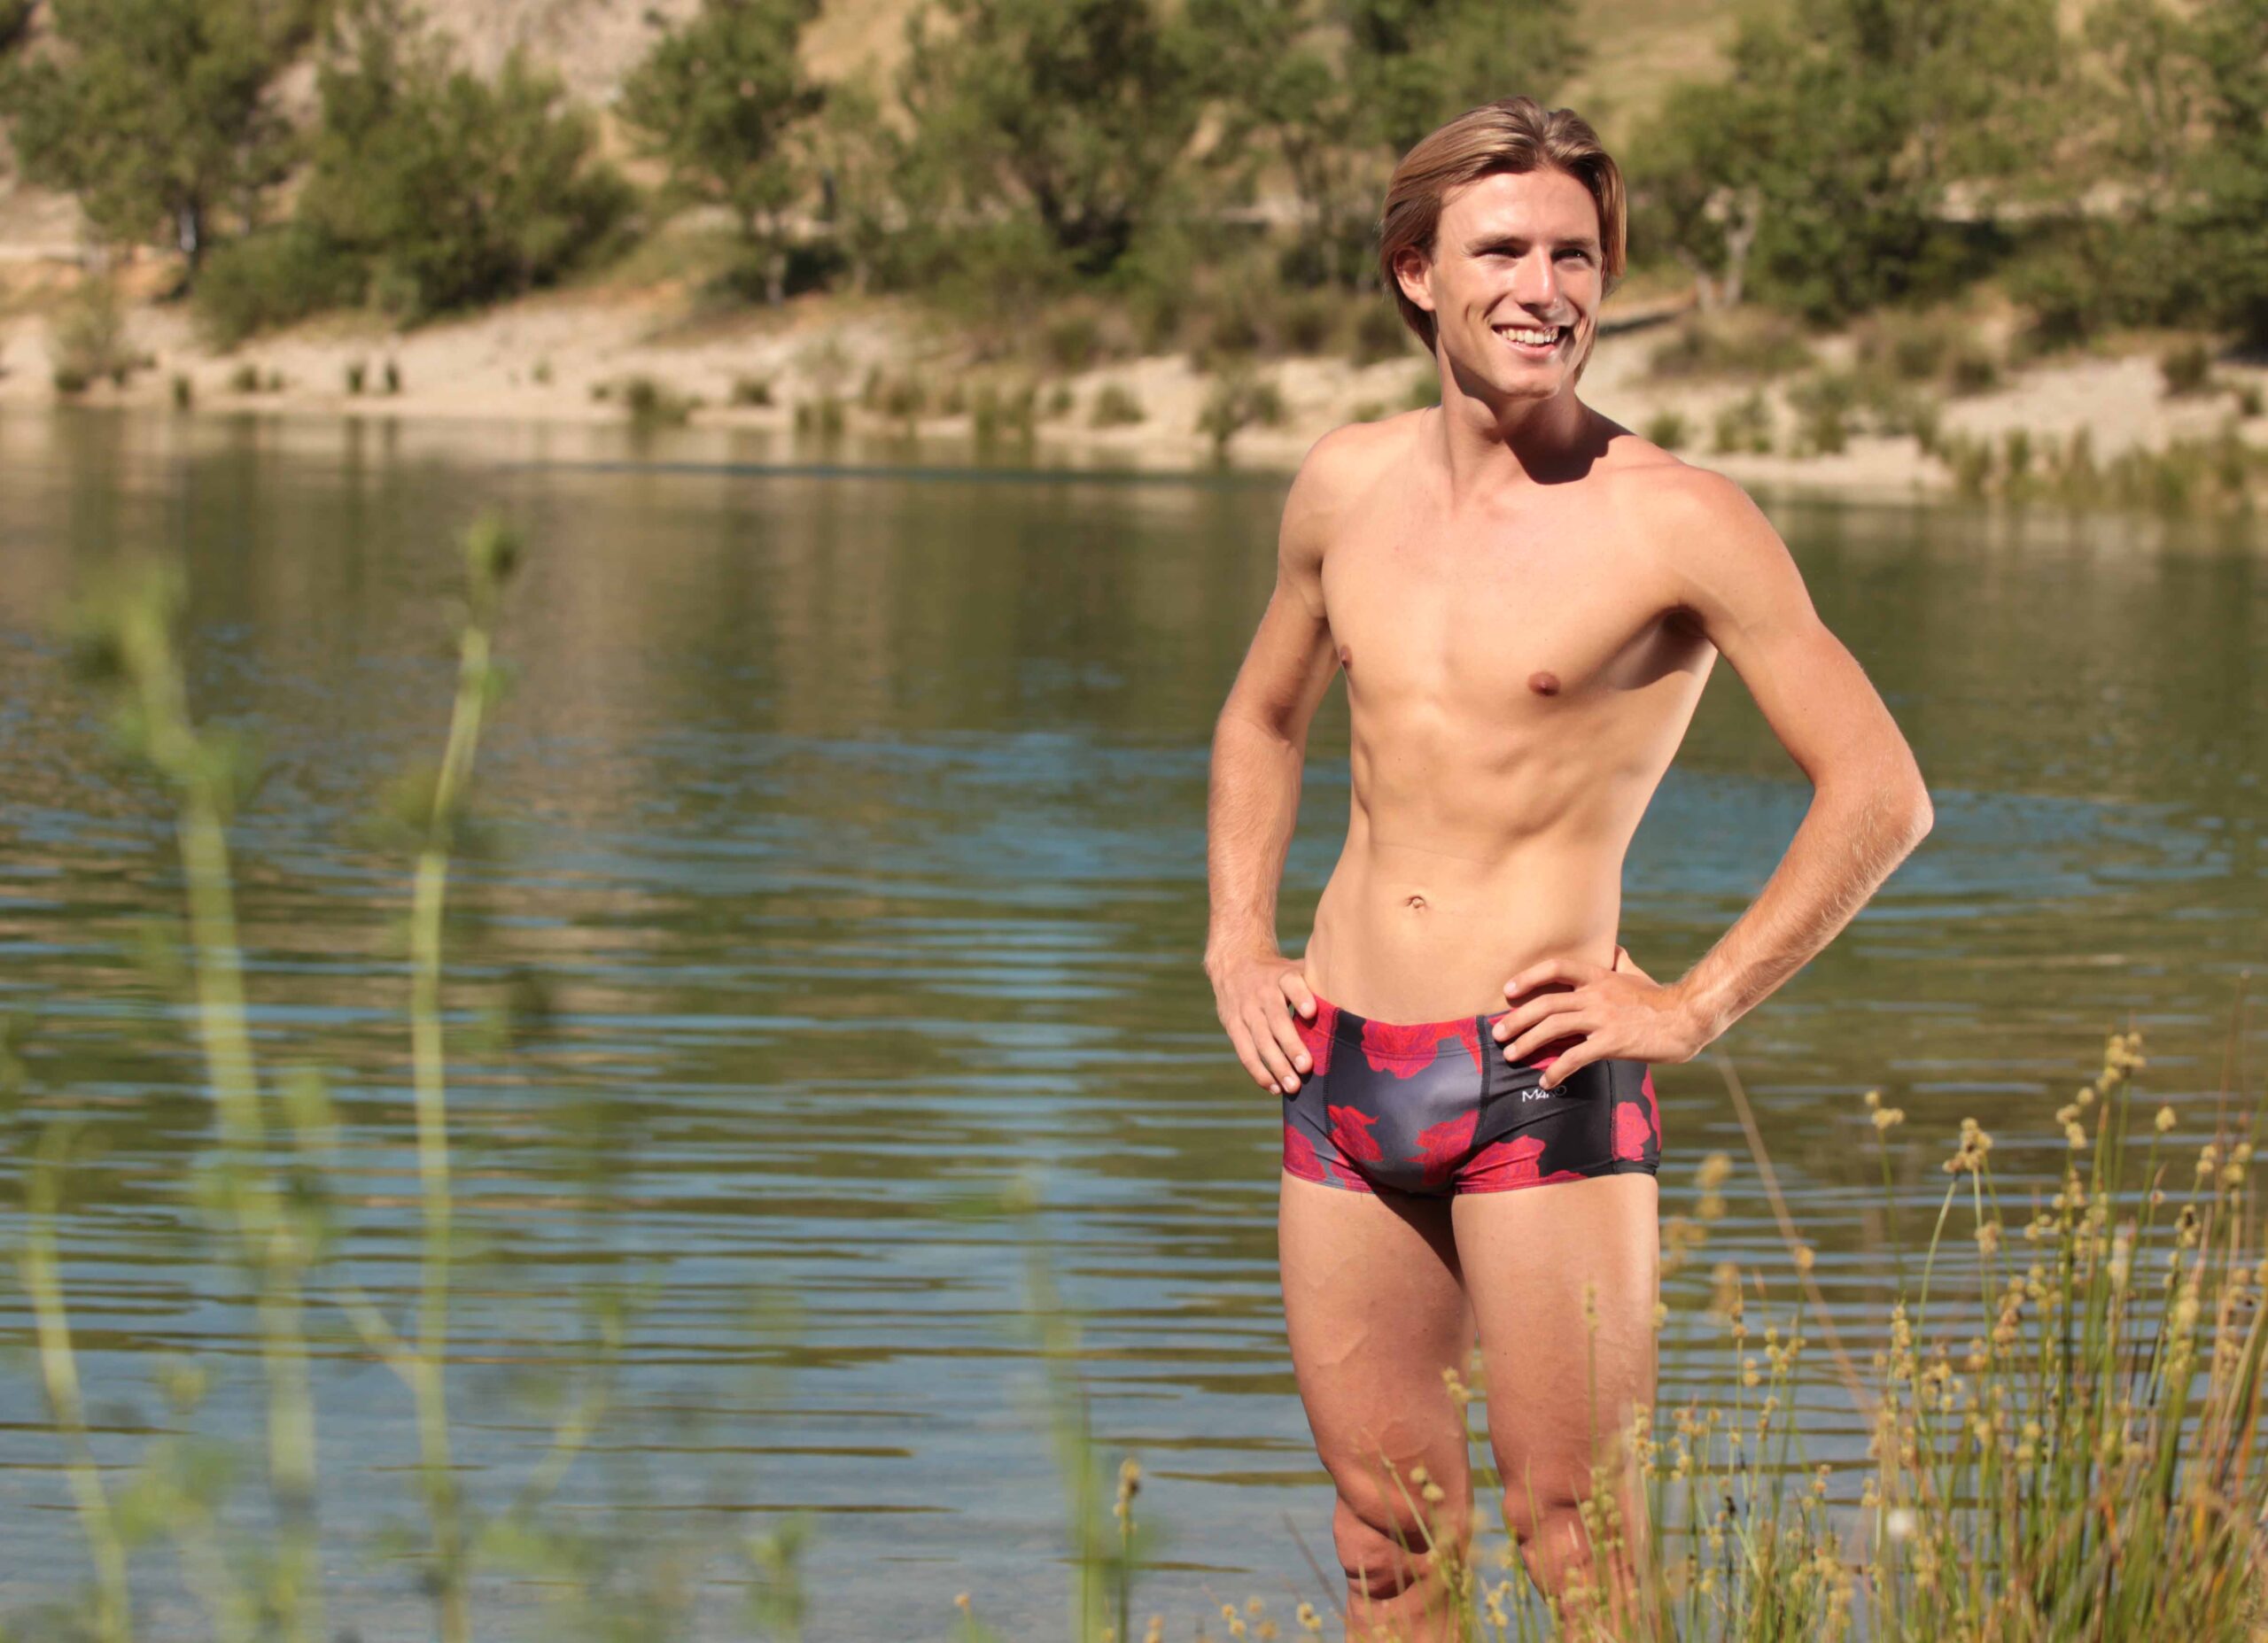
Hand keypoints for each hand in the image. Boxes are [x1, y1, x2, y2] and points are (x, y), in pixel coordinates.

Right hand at [1206, 948, 1318, 1094]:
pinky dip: (1259, 1072)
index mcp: (1282, 977)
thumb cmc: (1278, 973)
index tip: (1312, 1012)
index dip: (1301, 997)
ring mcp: (1246, 1011)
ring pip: (1260, 1041)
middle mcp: (1262, 993)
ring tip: (1292, 1086)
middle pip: (1276, 1020)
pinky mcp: (1233, 1026)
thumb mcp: (1294, 969)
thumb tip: (1354, 1001)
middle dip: (1291, 1045)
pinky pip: (1245, 1052)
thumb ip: (1317, 983)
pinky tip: (1274, 1087)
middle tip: (1306, 1067)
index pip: (1291, 984)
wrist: (1235, 963)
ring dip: (1276, 1066)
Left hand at [1493, 943, 1706, 1089]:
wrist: (1686, 1018)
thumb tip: (1614, 949)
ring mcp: (1603, 1018)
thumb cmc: (1660, 998)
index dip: (1529, 977)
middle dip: (1517, 1019)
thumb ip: (1620, 962)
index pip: (1556, 968)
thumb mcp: (1637, 974)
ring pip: (1553, 1028)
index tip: (1508, 990)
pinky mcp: (1611, 1042)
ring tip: (1511, 1056)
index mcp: (1599, 976)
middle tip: (1498, 1034)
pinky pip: (1575, 1057)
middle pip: (1546, 1003)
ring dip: (1527, 1043)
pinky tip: (1545, 1080)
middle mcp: (1596, 994)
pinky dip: (1556, 1069)